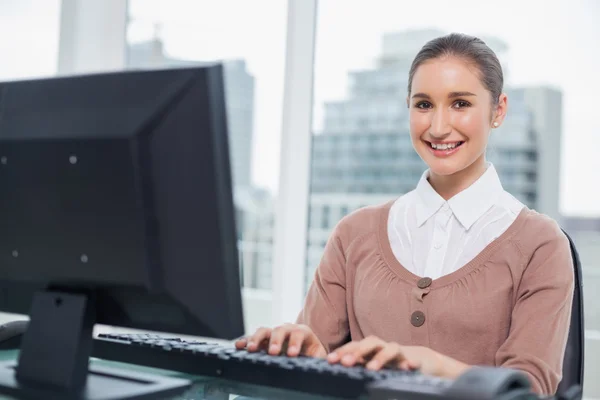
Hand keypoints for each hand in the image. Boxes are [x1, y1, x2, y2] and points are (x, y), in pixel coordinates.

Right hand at [234, 323, 326, 357]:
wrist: (306, 353)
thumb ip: (317, 359)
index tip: (292, 355)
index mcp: (303, 332)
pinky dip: (245, 341)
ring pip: (264, 331)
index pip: (298, 333)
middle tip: (273, 352)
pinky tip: (239, 346)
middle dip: (275, 340)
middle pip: (279, 329)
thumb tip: (319, 365)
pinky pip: (252, 338)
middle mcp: (287, 330)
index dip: (295, 343)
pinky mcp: (263, 341)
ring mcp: (274, 334)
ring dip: (257, 339)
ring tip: (251, 349)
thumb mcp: (318, 357)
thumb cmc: (313, 356)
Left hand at [326, 336, 469, 378]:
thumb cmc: (390, 365)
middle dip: (356, 351)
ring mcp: (398, 352)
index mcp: (369, 350)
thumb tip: (334, 372)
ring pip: (389, 349)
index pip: (353, 347)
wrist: (420, 361)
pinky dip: (411, 362)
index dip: (341, 352)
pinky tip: (410, 367)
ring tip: (372, 369)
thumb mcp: (372, 366)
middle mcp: (382, 347)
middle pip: (368, 343)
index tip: (330, 360)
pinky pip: (413, 359)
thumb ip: (357, 367)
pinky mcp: (413, 359)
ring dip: (380, 357)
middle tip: (346, 362)